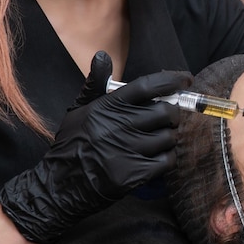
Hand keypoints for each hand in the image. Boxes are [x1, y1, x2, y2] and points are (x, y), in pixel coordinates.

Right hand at [0, 51, 192, 242]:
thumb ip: (95, 84)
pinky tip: (155, 159)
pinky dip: (166, 159)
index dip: (171, 80)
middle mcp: (118, 126)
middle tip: (166, 119)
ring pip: (169, 137)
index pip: (147, 86)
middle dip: (171, 114)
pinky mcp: (132, 174)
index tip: (186, 79)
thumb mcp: (78, 111)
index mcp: (107, 107)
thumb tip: (102, 55)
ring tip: (154, 141)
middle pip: (165, 112)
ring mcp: (126, 151)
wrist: (57, 188)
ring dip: (168, 139)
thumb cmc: (71, 145)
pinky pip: (167, 161)